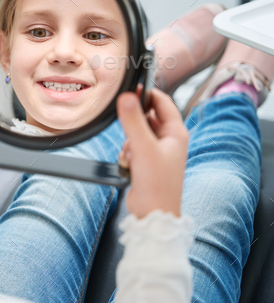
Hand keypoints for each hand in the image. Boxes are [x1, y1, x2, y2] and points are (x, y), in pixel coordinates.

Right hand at [116, 87, 188, 218]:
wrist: (153, 213)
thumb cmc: (157, 184)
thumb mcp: (143, 148)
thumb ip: (133, 121)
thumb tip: (126, 96)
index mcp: (176, 133)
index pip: (162, 102)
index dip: (147, 94)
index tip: (131, 89)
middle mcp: (169, 140)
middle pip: (148, 117)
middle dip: (134, 123)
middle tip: (127, 128)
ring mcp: (158, 152)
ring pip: (138, 133)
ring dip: (129, 141)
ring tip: (132, 155)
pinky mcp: (147, 162)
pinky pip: (133, 147)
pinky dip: (128, 153)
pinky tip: (129, 164)